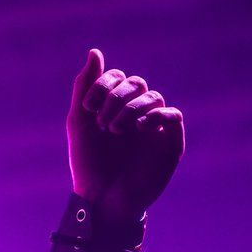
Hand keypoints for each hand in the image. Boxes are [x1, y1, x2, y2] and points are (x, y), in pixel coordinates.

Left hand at [66, 48, 184, 224]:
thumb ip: (85, 86)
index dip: (103, 85)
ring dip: (131, 108)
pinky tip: (138, 129)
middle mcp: (136, 113)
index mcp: (114, 107)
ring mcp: (154, 126)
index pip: (118, 77)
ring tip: (114, 130)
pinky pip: (172, 115)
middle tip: (102, 123)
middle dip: (116, 97)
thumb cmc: (88, 164)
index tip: (87, 107)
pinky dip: (155, 115)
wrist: (102, 199)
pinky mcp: (170, 142)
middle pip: (136, 83)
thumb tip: (95, 51)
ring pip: (153, 96)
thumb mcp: (79, 121)